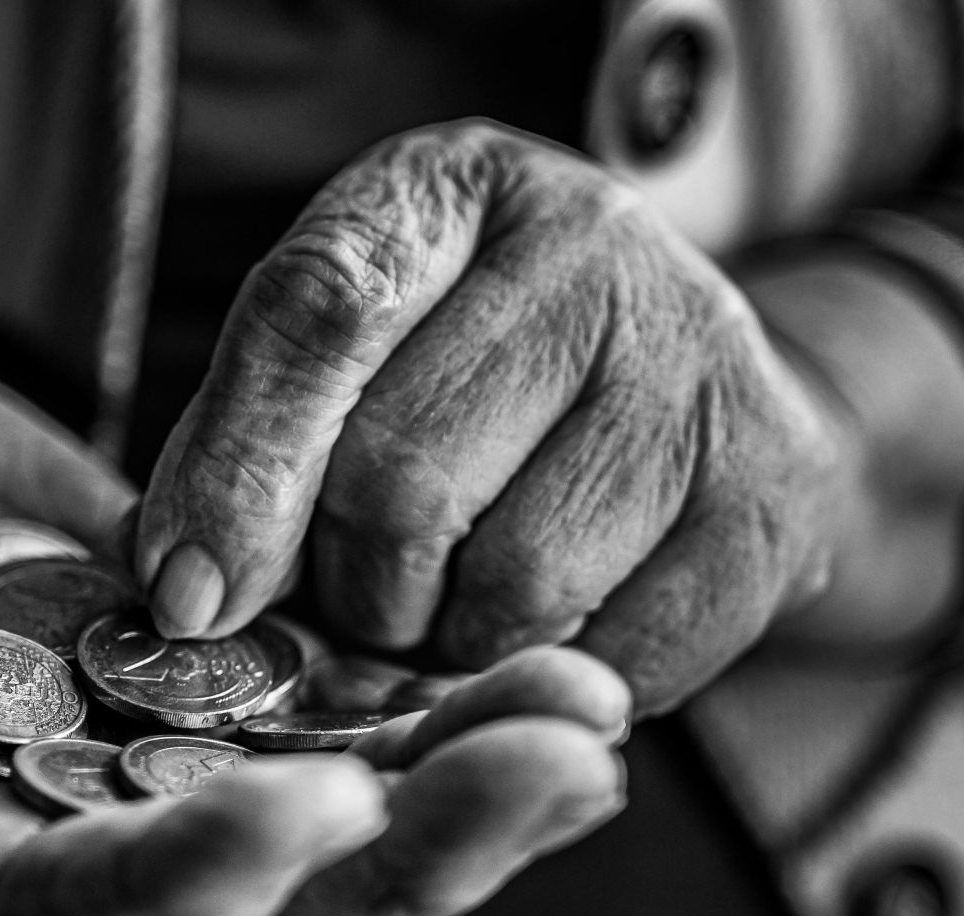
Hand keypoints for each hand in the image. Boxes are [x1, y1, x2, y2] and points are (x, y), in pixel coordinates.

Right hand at [0, 251, 627, 915]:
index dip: (183, 883)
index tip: (307, 806)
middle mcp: (66, 846)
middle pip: (250, 910)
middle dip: (405, 854)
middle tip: (550, 764)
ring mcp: (160, 781)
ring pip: (337, 838)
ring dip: (466, 789)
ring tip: (591, 715)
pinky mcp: (227, 707)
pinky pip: (356, 738)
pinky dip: (452, 720)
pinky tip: (568, 681)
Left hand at [136, 120, 858, 713]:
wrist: (685, 382)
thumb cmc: (470, 374)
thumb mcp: (346, 358)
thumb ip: (248, 446)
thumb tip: (188, 595)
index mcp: (450, 191)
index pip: (321, 315)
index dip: (242, 474)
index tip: (190, 596)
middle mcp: (594, 246)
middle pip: (405, 480)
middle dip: (353, 585)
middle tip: (367, 592)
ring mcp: (704, 362)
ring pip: (515, 584)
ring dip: (452, 642)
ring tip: (460, 600)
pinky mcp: (774, 492)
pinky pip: (619, 657)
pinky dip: (551, 677)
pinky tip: (549, 626)